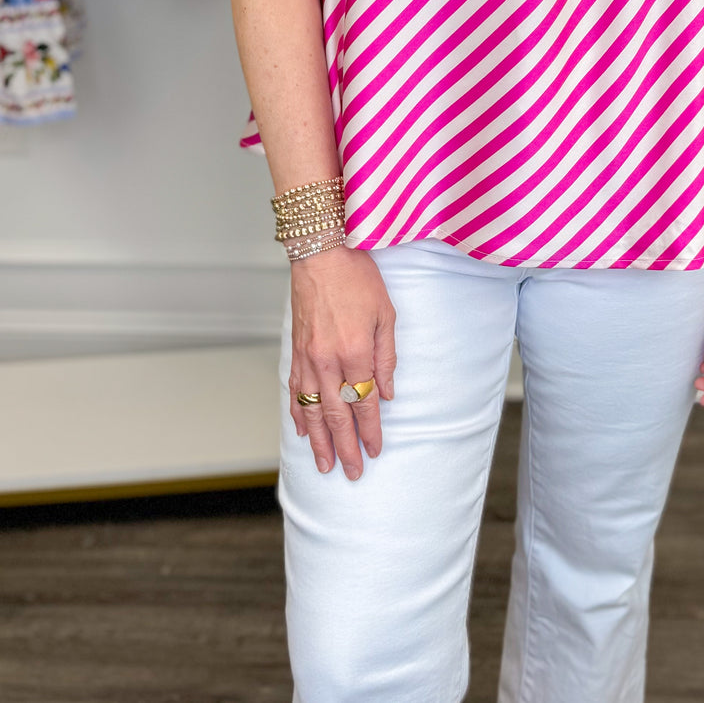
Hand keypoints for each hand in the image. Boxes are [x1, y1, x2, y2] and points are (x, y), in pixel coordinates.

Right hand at [288, 245, 396, 478]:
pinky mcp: (295, 351)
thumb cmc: (357, 277)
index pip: (365, 402)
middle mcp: (328, 360)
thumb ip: (386, 357)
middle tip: (351, 472)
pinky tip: (302, 430)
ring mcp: (307, 357)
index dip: (370, 430)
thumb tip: (386, 393)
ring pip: (312, 409)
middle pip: (337, 414)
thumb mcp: (385, 313)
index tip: (375, 451)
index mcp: (355, 351)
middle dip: (345, 447)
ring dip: (318, 440)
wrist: (321, 252)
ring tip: (324, 464)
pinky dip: (298, 413)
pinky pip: (295, 390)